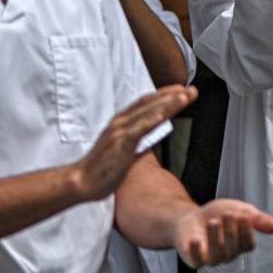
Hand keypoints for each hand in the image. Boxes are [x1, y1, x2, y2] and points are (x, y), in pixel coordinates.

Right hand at [70, 86, 197, 201]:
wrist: (80, 182)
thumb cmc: (100, 170)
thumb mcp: (121, 150)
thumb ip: (134, 140)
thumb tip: (146, 138)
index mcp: (121, 123)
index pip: (146, 103)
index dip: (165, 95)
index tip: (181, 91)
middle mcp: (121, 122)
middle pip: (151, 103)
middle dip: (173, 95)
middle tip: (192, 90)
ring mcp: (120, 131)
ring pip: (148, 112)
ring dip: (168, 103)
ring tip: (185, 95)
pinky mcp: (120, 142)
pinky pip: (138, 128)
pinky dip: (151, 119)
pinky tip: (164, 114)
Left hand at [173, 199, 272, 268]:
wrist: (192, 216)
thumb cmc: (219, 214)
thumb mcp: (240, 210)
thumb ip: (257, 219)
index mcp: (240, 245)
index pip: (248, 245)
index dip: (247, 232)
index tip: (244, 216)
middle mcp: (227, 255)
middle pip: (233, 251)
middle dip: (231, 232)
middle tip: (229, 215)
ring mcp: (210, 259)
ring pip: (217, 257)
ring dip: (215, 239)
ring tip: (213, 222)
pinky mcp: (194, 259)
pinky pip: (196, 261)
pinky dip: (196, 252)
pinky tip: (196, 240)